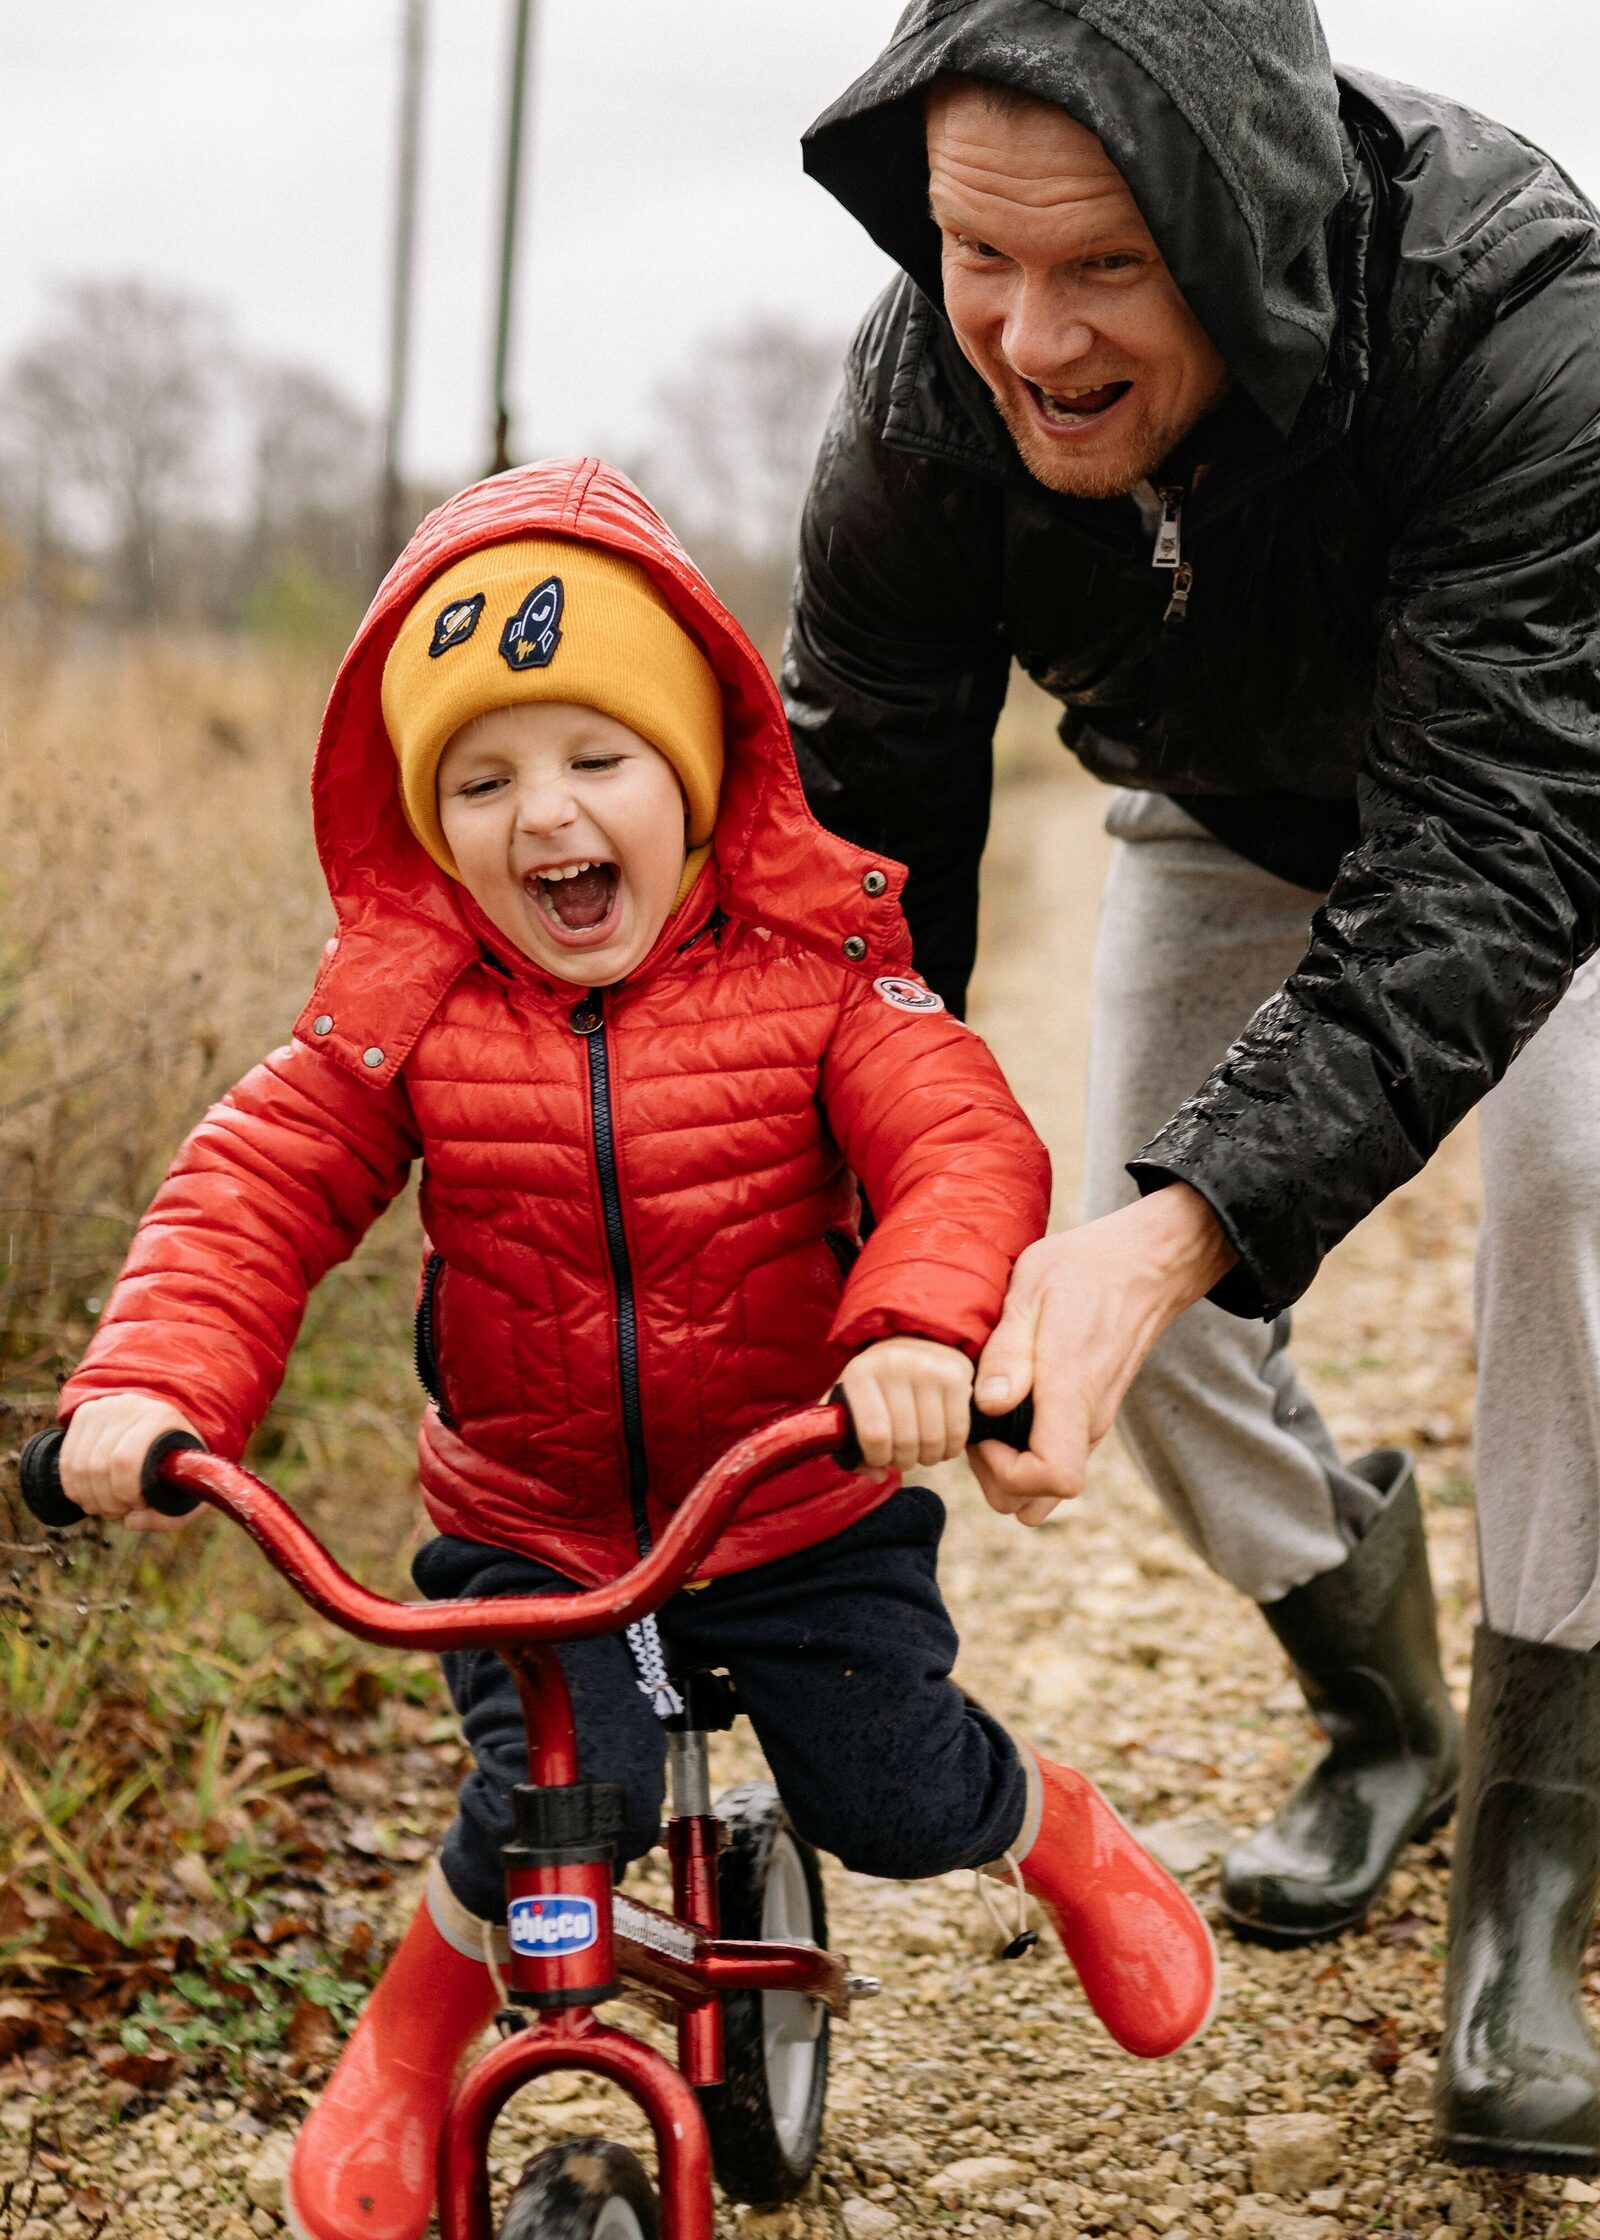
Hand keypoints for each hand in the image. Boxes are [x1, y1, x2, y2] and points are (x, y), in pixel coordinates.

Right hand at [59, 1394, 203, 1532]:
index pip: (125, 1460)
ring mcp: (103, 1406)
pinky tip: (91, 1495)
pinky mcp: (85, 1413)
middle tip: (121, 1509)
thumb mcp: (190, 1490)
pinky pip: (67, 1460)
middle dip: (106, 1500)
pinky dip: (74, 1487)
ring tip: (108, 1506)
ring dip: (89, 1497)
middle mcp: (129, 1406)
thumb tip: (130, 1521)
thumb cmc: (180, 1461)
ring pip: (78, 1465)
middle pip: (97, 1465)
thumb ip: (171, 1517)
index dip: (125, 1492)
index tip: (138, 1504)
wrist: (169, 1423)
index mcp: (160, 1417)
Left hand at [839, 1336, 975, 1477]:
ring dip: (928, 1458)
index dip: (879, 1458)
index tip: (881, 1458)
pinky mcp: (956, 1374)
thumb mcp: (851, 1405)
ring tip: (922, 1452)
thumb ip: (848, 1444)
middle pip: (905, 1441)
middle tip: (904, 1458)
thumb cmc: (877, 1385)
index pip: (873, 1435)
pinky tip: (943, 1445)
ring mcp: (928, 1367)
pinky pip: (958, 1431)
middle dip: (904, 1461)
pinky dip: (951, 1449)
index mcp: (860, 1374)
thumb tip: (877, 1475)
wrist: (911, 1342)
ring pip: (933, 1440)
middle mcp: (894, 1365)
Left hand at [969, 1184, 1236, 1526]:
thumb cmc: (1084, 1269)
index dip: (1008, 1472)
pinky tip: (1008, 1408)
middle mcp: (1090, 1419)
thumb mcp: (1031, 1291)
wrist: (1142, 1264)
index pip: (1056, 1477)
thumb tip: (990, 1405)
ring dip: (1010, 1469)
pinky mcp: (1092, 1415)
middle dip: (996, 1477)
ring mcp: (1095, 1421)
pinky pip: (1059, 1458)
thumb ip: (1009, 1352)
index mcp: (1073, 1392)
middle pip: (1042, 1498)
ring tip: (988, 1417)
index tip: (984, 1432)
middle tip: (975, 1425)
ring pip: (1049, 1486)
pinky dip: (1027, 1452)